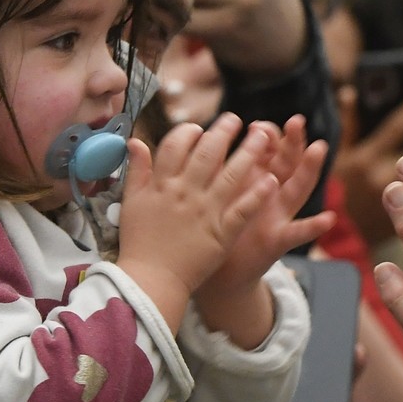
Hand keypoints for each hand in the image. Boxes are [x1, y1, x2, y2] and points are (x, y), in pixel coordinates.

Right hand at [119, 113, 277, 320]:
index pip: (177, 145)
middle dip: (224, 131)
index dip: (190, 132)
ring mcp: (206, 212)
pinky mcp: (223, 233)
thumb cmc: (140, 242)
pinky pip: (243, 209)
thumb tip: (135, 141)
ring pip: (231, 174)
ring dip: (249, 152)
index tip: (200, 128)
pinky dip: (257, 194)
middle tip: (236, 119)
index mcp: (162, 184)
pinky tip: (271, 180)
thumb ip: (137, 170)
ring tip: (263, 136)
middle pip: (208, 153)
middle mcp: (185, 193)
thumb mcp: (131, 202)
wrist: (151, 281)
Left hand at [196, 116, 337, 341]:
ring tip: (319, 148)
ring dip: (310, 168)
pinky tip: (328, 218)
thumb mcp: (213, 192)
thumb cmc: (212, 228)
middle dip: (292, 140)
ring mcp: (278, 216)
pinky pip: (297, 232)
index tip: (258, 124)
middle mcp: (271, 194)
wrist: (217, 273)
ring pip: (297, 188)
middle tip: (296, 121)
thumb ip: (213, 166)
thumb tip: (205, 136)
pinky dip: (313, 226)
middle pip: (286, 161)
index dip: (266, 133)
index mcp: (254, 179)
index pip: (266, 148)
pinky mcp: (277, 240)